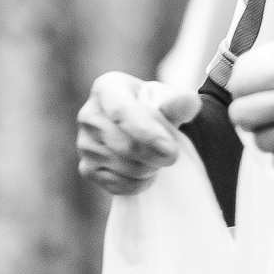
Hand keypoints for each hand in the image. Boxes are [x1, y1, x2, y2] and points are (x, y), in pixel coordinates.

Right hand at [76, 71, 201, 196]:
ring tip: (156, 157)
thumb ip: (178, 104)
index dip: (147, 133)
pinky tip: (145, 170)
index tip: (171, 149)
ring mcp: (84, 144)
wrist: (140, 128)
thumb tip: (189, 101)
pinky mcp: (87, 169)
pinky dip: (139, 183)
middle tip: (172, 154)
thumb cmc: (154, 109)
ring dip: (149, 168)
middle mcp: (88, 115)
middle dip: (155, 155)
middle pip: (124, 145)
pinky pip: (118, 185)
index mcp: (107, 88)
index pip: (122, 112)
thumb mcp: (167, 101)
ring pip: (123, 167)